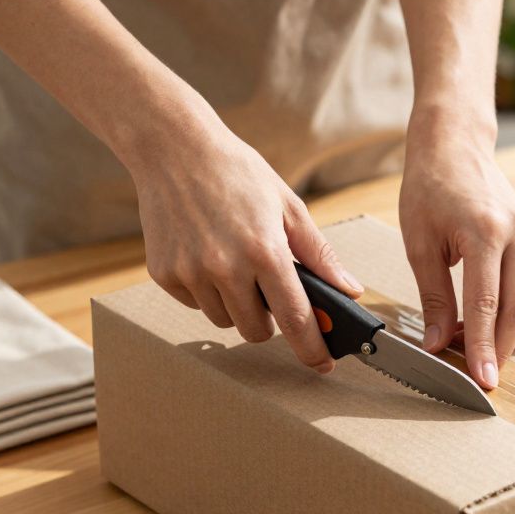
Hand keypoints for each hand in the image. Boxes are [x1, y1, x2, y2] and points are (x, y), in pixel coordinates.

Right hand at [135, 129, 363, 373]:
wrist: (174, 148)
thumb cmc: (237, 173)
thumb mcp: (288, 206)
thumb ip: (319, 254)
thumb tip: (349, 290)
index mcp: (265, 251)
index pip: (295, 318)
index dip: (312, 348)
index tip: (323, 364)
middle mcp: (225, 267)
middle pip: (256, 331)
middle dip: (268, 321)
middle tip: (268, 291)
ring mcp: (191, 273)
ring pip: (223, 320)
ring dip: (235, 305)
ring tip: (233, 262)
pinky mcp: (164, 274)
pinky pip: (194, 304)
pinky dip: (205, 291)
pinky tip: (204, 253)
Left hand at [399, 122, 514, 389]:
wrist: (456, 146)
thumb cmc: (430, 188)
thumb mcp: (419, 243)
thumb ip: (431, 296)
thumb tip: (435, 344)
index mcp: (486, 232)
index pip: (487, 305)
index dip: (483, 347)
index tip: (481, 381)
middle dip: (502, 350)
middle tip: (479, 374)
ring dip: (514, 337)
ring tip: (479, 349)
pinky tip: (493, 325)